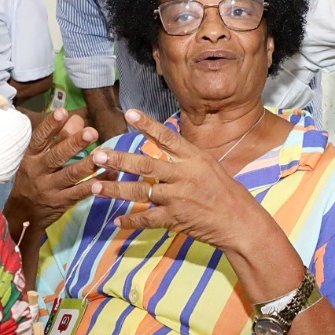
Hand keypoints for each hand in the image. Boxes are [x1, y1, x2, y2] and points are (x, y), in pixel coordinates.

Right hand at [5, 108, 100, 234]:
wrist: (23, 213)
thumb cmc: (34, 177)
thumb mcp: (39, 157)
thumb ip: (58, 137)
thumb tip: (78, 119)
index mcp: (31, 156)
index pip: (40, 138)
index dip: (50, 125)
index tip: (62, 111)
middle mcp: (39, 171)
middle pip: (57, 156)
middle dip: (74, 143)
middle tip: (92, 132)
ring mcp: (50, 188)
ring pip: (70, 175)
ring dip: (89, 164)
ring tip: (104, 153)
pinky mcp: (62, 202)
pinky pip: (81, 192)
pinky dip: (97, 183)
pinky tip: (111, 174)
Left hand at [85, 109, 261, 246]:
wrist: (239, 220)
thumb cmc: (223, 190)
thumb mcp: (207, 165)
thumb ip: (183, 155)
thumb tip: (160, 142)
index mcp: (193, 158)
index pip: (167, 137)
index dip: (147, 125)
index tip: (129, 114)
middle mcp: (184, 175)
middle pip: (146, 164)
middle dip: (119, 160)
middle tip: (97, 155)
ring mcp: (179, 197)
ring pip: (140, 191)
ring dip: (115, 190)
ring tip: (95, 186)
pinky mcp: (176, 219)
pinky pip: (148, 219)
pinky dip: (131, 221)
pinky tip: (116, 221)